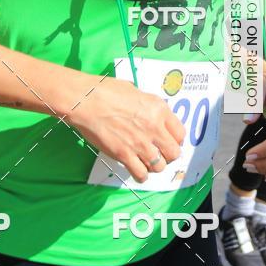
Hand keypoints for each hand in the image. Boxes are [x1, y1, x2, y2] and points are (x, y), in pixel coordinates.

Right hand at [68, 78, 185, 183]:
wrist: (85, 100)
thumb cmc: (105, 90)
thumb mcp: (135, 90)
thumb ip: (147, 105)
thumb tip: (150, 113)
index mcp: (159, 109)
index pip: (180, 133)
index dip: (175, 140)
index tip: (168, 141)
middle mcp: (154, 127)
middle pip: (174, 153)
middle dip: (168, 155)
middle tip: (159, 153)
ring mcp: (140, 143)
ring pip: (159, 167)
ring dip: (154, 166)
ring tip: (145, 161)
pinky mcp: (124, 155)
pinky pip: (141, 174)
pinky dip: (140, 175)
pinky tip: (136, 169)